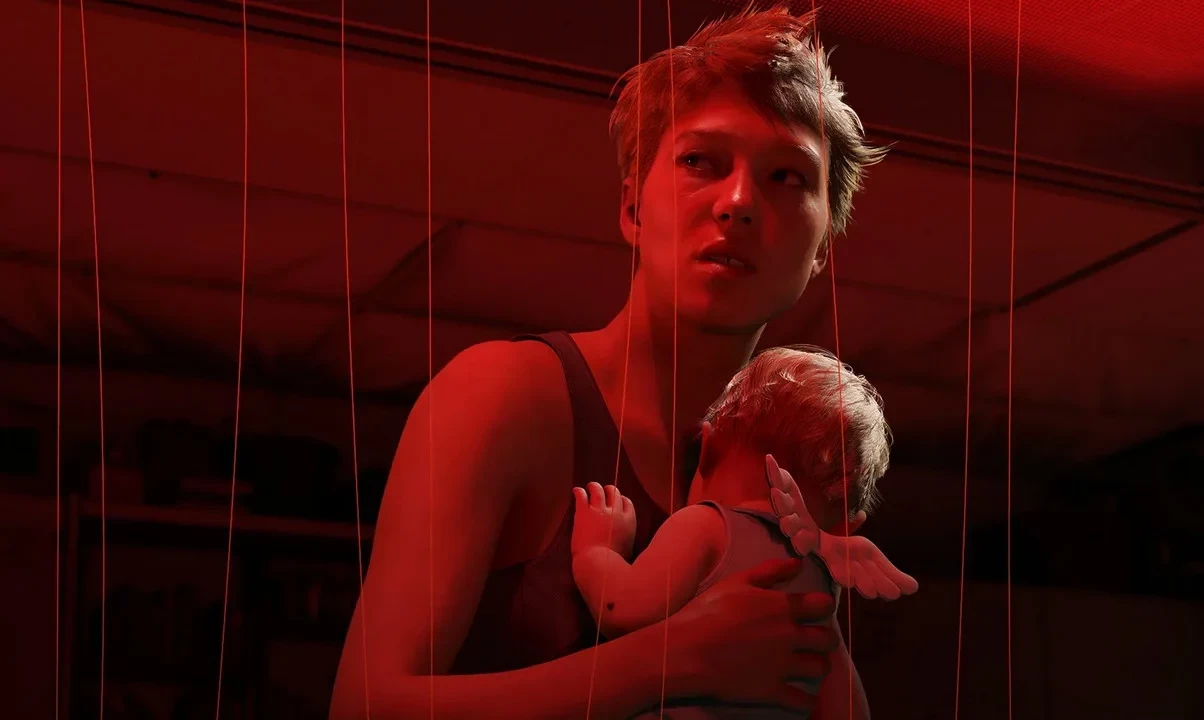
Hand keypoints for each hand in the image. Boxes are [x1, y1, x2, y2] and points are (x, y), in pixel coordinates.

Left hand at [571, 482, 636, 558]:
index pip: (626, 502)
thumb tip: (624, 539)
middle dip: (608, 491)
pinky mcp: (584, 512)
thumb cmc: (614, 562)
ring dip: (594, 487)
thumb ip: (627, 537)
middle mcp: (615, 511)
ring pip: (598, 489)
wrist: (599, 564)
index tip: (616, 501)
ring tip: (590, 488)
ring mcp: (599, 510)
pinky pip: (581, 495)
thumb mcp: (629, 548)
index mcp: (629, 521)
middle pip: (614, 492)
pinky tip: (576, 491)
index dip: (620, 500)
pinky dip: (579, 491)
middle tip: (602, 492)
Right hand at [666, 558, 837, 712]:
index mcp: (783, 607)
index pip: (823, 605)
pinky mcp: (772, 691)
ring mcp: (783, 665)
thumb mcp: (736, 582)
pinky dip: (806, 700)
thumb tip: (798, 563)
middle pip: (828, 638)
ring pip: (821, 668)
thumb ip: (770, 571)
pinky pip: (803, 701)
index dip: (822, 607)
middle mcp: (790, 636)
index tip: (815, 611)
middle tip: (812, 640)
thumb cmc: (708, 612)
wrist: (687, 650)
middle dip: (824, 638)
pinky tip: (799, 696)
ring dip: (817, 666)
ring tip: (806, 666)